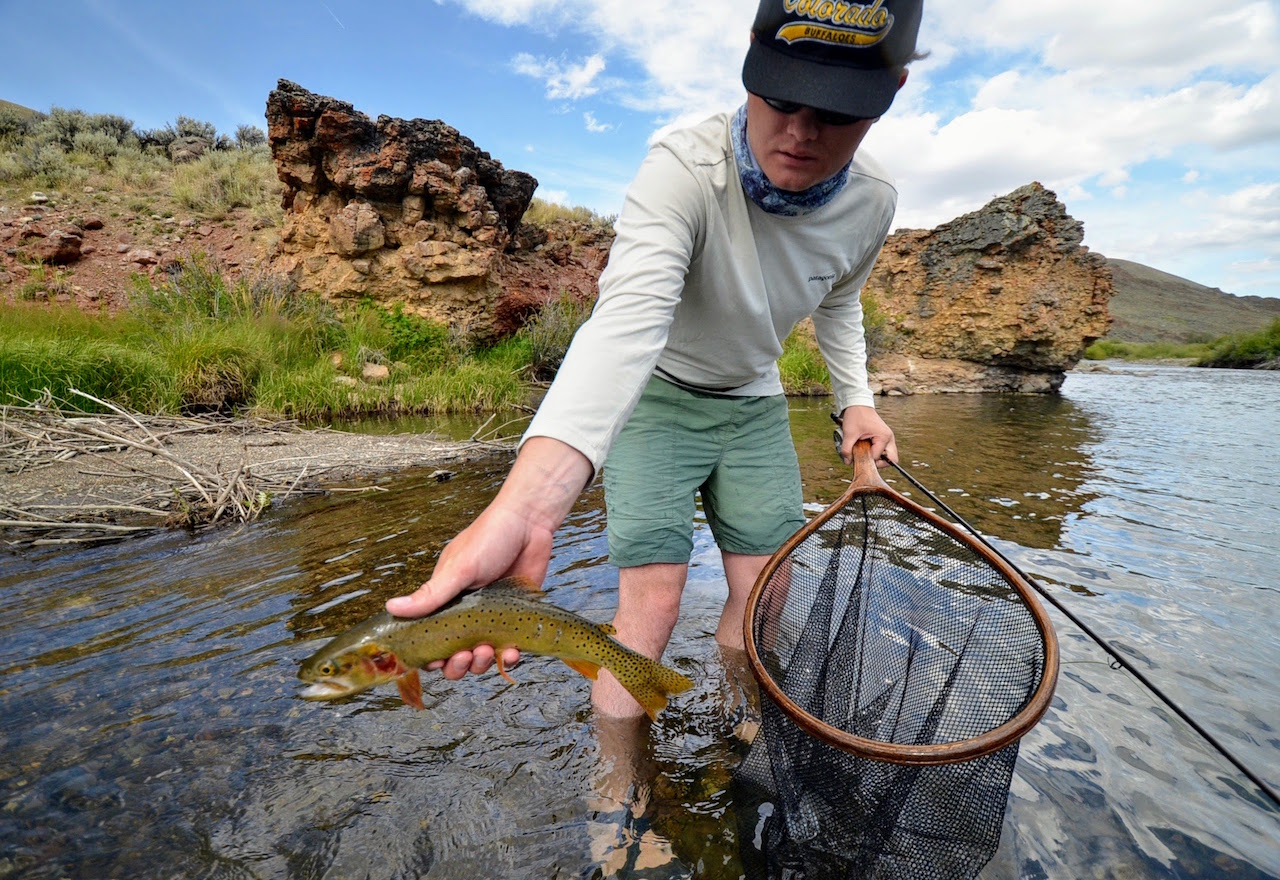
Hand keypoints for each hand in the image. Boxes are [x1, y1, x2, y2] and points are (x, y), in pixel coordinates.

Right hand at [385, 436, 592, 677]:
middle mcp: (466, 613)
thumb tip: (391, 608)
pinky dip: (508, 657)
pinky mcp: (516, 619)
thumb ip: (430, 594)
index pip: (431, 638)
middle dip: (457, 664)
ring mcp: (492, 618)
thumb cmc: (490, 538)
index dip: (431, 655)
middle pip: (454, 655)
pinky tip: (511, 653)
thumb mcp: (458, 568)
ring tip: (486, 650)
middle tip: (466, 655)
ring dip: (481, 663)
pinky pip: (508, 649)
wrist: (531, 524)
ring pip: (481, 656)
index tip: (436, 661)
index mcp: (445, 600)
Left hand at [837, 405, 896, 467]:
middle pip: (892, 459)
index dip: (866, 460)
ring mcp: (888, 438)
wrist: (858, 404)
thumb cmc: (856, 416)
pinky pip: (884, 451)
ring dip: (878, 458)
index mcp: (883, 437)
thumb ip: (847, 449)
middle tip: (866, 460)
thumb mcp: (849, 433)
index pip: (877, 457)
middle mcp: (889, 438)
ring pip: (889, 456)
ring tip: (865, 452)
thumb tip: (847, 462)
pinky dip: (876, 453)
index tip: (857, 457)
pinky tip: (866, 448)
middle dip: (879, 463)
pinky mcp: (884, 437)